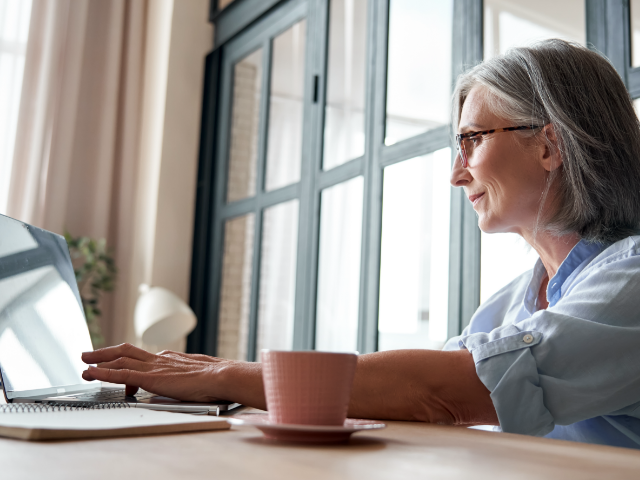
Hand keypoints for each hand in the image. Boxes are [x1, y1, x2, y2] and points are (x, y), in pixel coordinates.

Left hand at [81, 343, 233, 401]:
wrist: (221, 376)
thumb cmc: (216, 379)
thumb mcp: (200, 375)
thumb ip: (189, 377)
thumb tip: (192, 382)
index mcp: (171, 359)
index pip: (143, 357)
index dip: (127, 359)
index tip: (117, 362)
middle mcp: (160, 359)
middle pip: (127, 351)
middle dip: (106, 352)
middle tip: (89, 354)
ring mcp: (154, 367)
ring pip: (120, 360)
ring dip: (100, 362)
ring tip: (84, 364)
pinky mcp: (151, 378)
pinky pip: (121, 374)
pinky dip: (104, 373)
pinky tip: (92, 373)